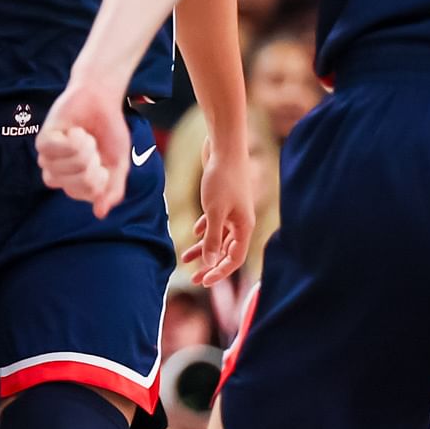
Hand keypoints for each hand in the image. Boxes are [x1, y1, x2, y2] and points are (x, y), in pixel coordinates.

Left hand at [37, 73, 131, 216]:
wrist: (102, 99)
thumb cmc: (108, 132)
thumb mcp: (119, 165)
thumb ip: (113, 190)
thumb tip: (100, 213)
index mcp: (76, 183)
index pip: (86, 194)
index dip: (101, 178)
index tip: (104, 161)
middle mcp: (59, 173)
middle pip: (77, 184)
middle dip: (93, 163)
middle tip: (94, 146)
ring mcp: (49, 158)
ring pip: (67, 167)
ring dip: (84, 148)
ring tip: (85, 136)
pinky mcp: (43, 141)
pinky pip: (57, 150)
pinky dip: (73, 139)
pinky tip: (74, 130)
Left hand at [185, 127, 254, 286]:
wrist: (224, 147)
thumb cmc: (221, 178)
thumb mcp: (214, 212)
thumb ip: (211, 238)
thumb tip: (209, 263)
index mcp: (244, 227)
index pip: (234, 258)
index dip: (219, 272)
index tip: (203, 281)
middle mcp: (241, 221)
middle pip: (226, 251)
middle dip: (210, 265)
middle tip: (194, 278)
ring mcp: (233, 211)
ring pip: (218, 236)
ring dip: (203, 248)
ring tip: (185, 259)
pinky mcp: (223, 200)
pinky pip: (215, 222)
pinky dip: (205, 229)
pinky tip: (195, 233)